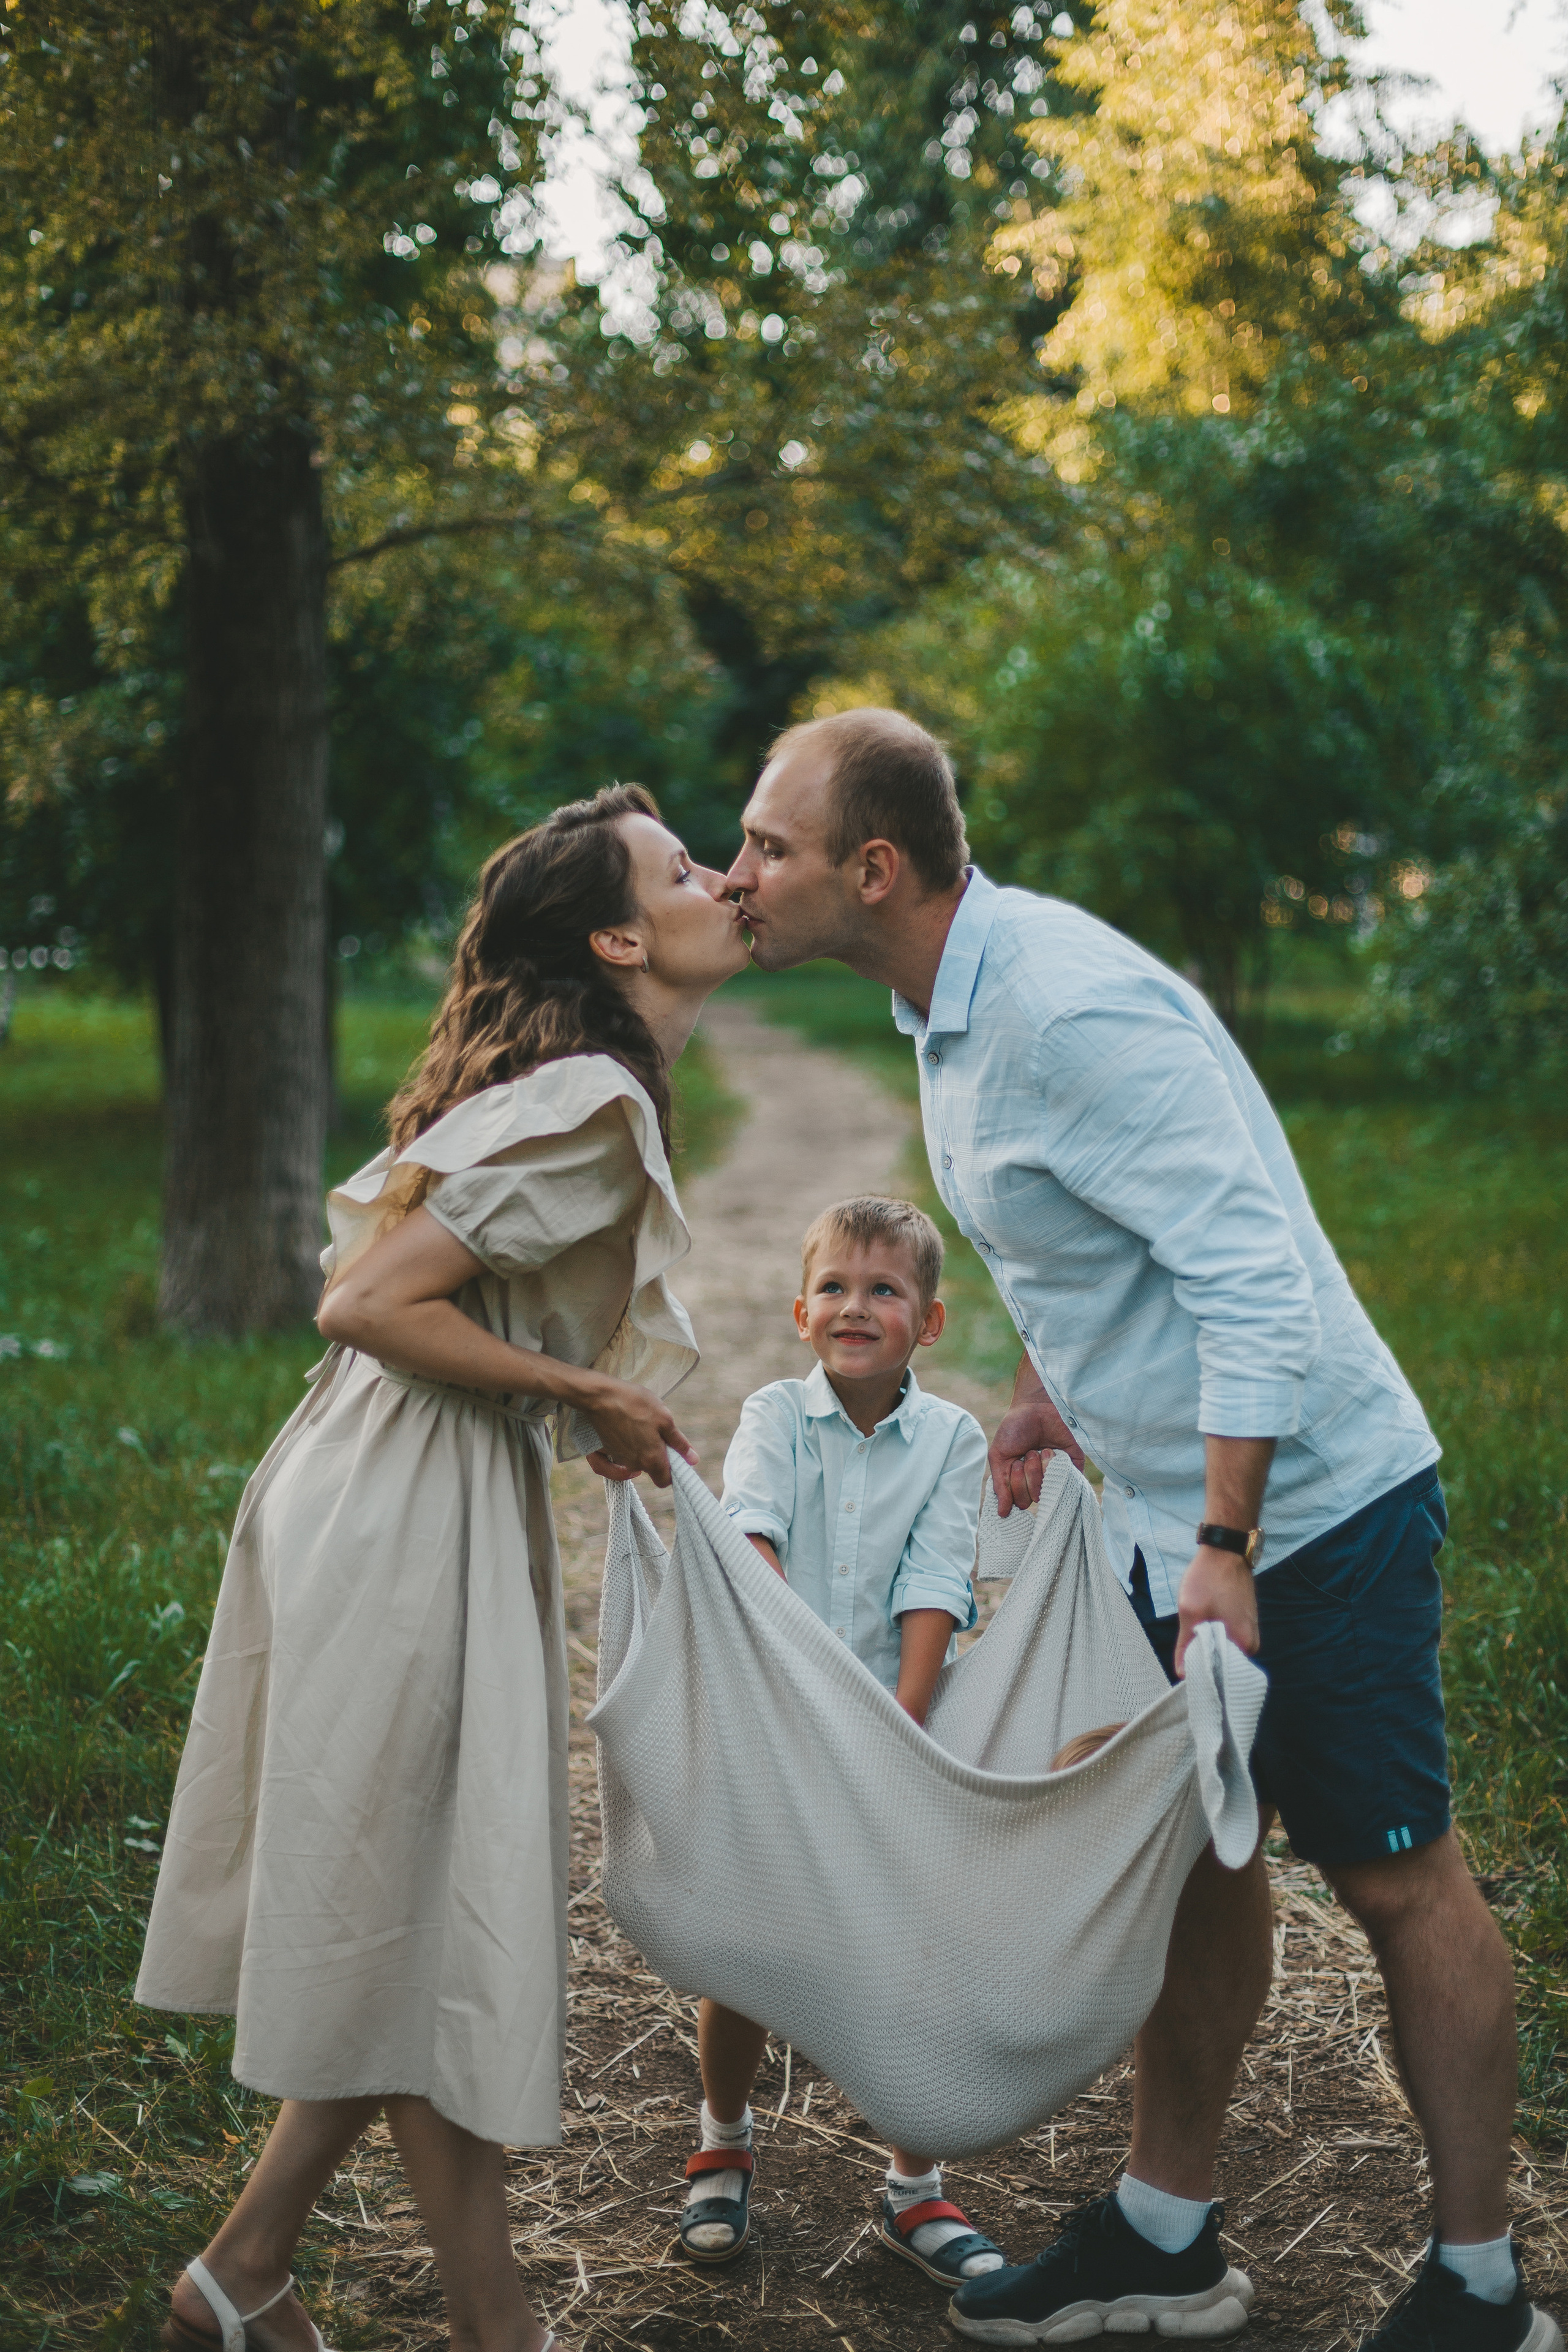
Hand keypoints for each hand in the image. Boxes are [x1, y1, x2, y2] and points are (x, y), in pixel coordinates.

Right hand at [583, 1377, 697, 1487]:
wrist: (600, 1396)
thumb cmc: (635, 1403)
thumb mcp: (665, 1419)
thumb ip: (679, 1443)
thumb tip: (693, 1460)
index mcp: (651, 1459)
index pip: (665, 1480)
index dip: (672, 1471)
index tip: (674, 1456)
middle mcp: (634, 1464)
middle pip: (651, 1470)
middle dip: (657, 1457)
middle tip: (658, 1433)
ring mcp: (618, 1458)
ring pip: (635, 1463)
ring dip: (642, 1450)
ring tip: (641, 1424)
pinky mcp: (607, 1451)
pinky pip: (620, 1457)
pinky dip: (626, 1448)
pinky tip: (628, 1430)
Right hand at [988, 1395, 1084, 1514]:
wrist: (1037, 1406)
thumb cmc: (1015, 1428)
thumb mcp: (999, 1455)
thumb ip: (1000, 1485)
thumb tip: (1001, 1514)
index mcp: (1020, 1480)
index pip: (1018, 1500)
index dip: (1015, 1484)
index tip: (1014, 1462)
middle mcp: (1039, 1481)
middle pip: (1034, 1498)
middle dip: (1027, 1474)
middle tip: (1028, 1453)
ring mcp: (1057, 1475)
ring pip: (1049, 1491)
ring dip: (1040, 1467)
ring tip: (1041, 1449)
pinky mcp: (1073, 1467)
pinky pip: (1068, 1483)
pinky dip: (1056, 1468)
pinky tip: (1052, 1452)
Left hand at [1173, 1545, 1259, 1677]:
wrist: (1224, 1550)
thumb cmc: (1208, 1579)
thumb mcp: (1190, 1612)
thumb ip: (1186, 1645)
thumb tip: (1182, 1674)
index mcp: (1244, 1644)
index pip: (1222, 1673)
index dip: (1202, 1672)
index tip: (1187, 1669)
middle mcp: (1252, 1640)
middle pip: (1223, 1660)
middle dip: (1204, 1656)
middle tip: (1188, 1646)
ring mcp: (1250, 1628)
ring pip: (1224, 1646)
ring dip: (1208, 1643)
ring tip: (1195, 1631)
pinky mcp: (1245, 1618)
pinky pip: (1228, 1635)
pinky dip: (1214, 1633)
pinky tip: (1204, 1623)